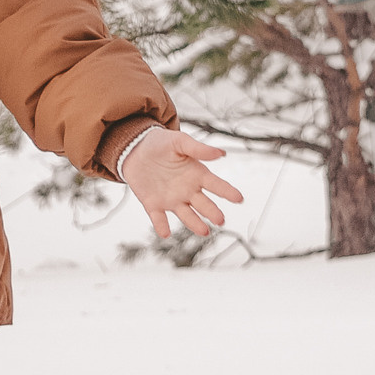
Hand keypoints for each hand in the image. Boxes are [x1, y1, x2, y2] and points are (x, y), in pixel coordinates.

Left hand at [121, 127, 244, 239]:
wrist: (135, 149)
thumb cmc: (161, 144)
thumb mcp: (180, 142)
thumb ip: (198, 149)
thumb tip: (221, 153)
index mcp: (197, 175)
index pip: (217, 185)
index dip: (228, 192)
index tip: (239, 198)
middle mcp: (188, 190)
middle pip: (204, 204)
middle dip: (212, 212)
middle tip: (220, 219)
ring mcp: (172, 199)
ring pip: (187, 215)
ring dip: (194, 224)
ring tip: (204, 231)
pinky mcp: (153, 204)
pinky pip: (159, 218)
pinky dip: (162, 226)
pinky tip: (165, 233)